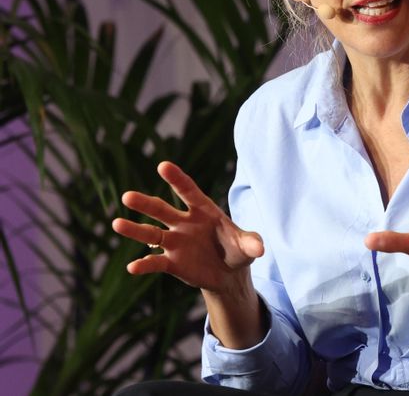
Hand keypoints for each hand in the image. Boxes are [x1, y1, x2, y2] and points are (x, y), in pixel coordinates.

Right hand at [112, 161, 263, 293]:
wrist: (229, 273)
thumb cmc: (237, 250)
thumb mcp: (247, 246)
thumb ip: (251, 242)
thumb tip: (260, 248)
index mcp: (203, 211)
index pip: (188, 191)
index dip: (177, 179)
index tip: (163, 165)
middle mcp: (184, 223)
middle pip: (162, 210)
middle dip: (146, 204)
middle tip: (127, 196)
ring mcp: (175, 242)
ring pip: (151, 234)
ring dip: (135, 229)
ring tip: (117, 223)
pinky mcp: (172, 262)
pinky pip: (155, 262)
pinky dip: (144, 264)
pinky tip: (132, 267)